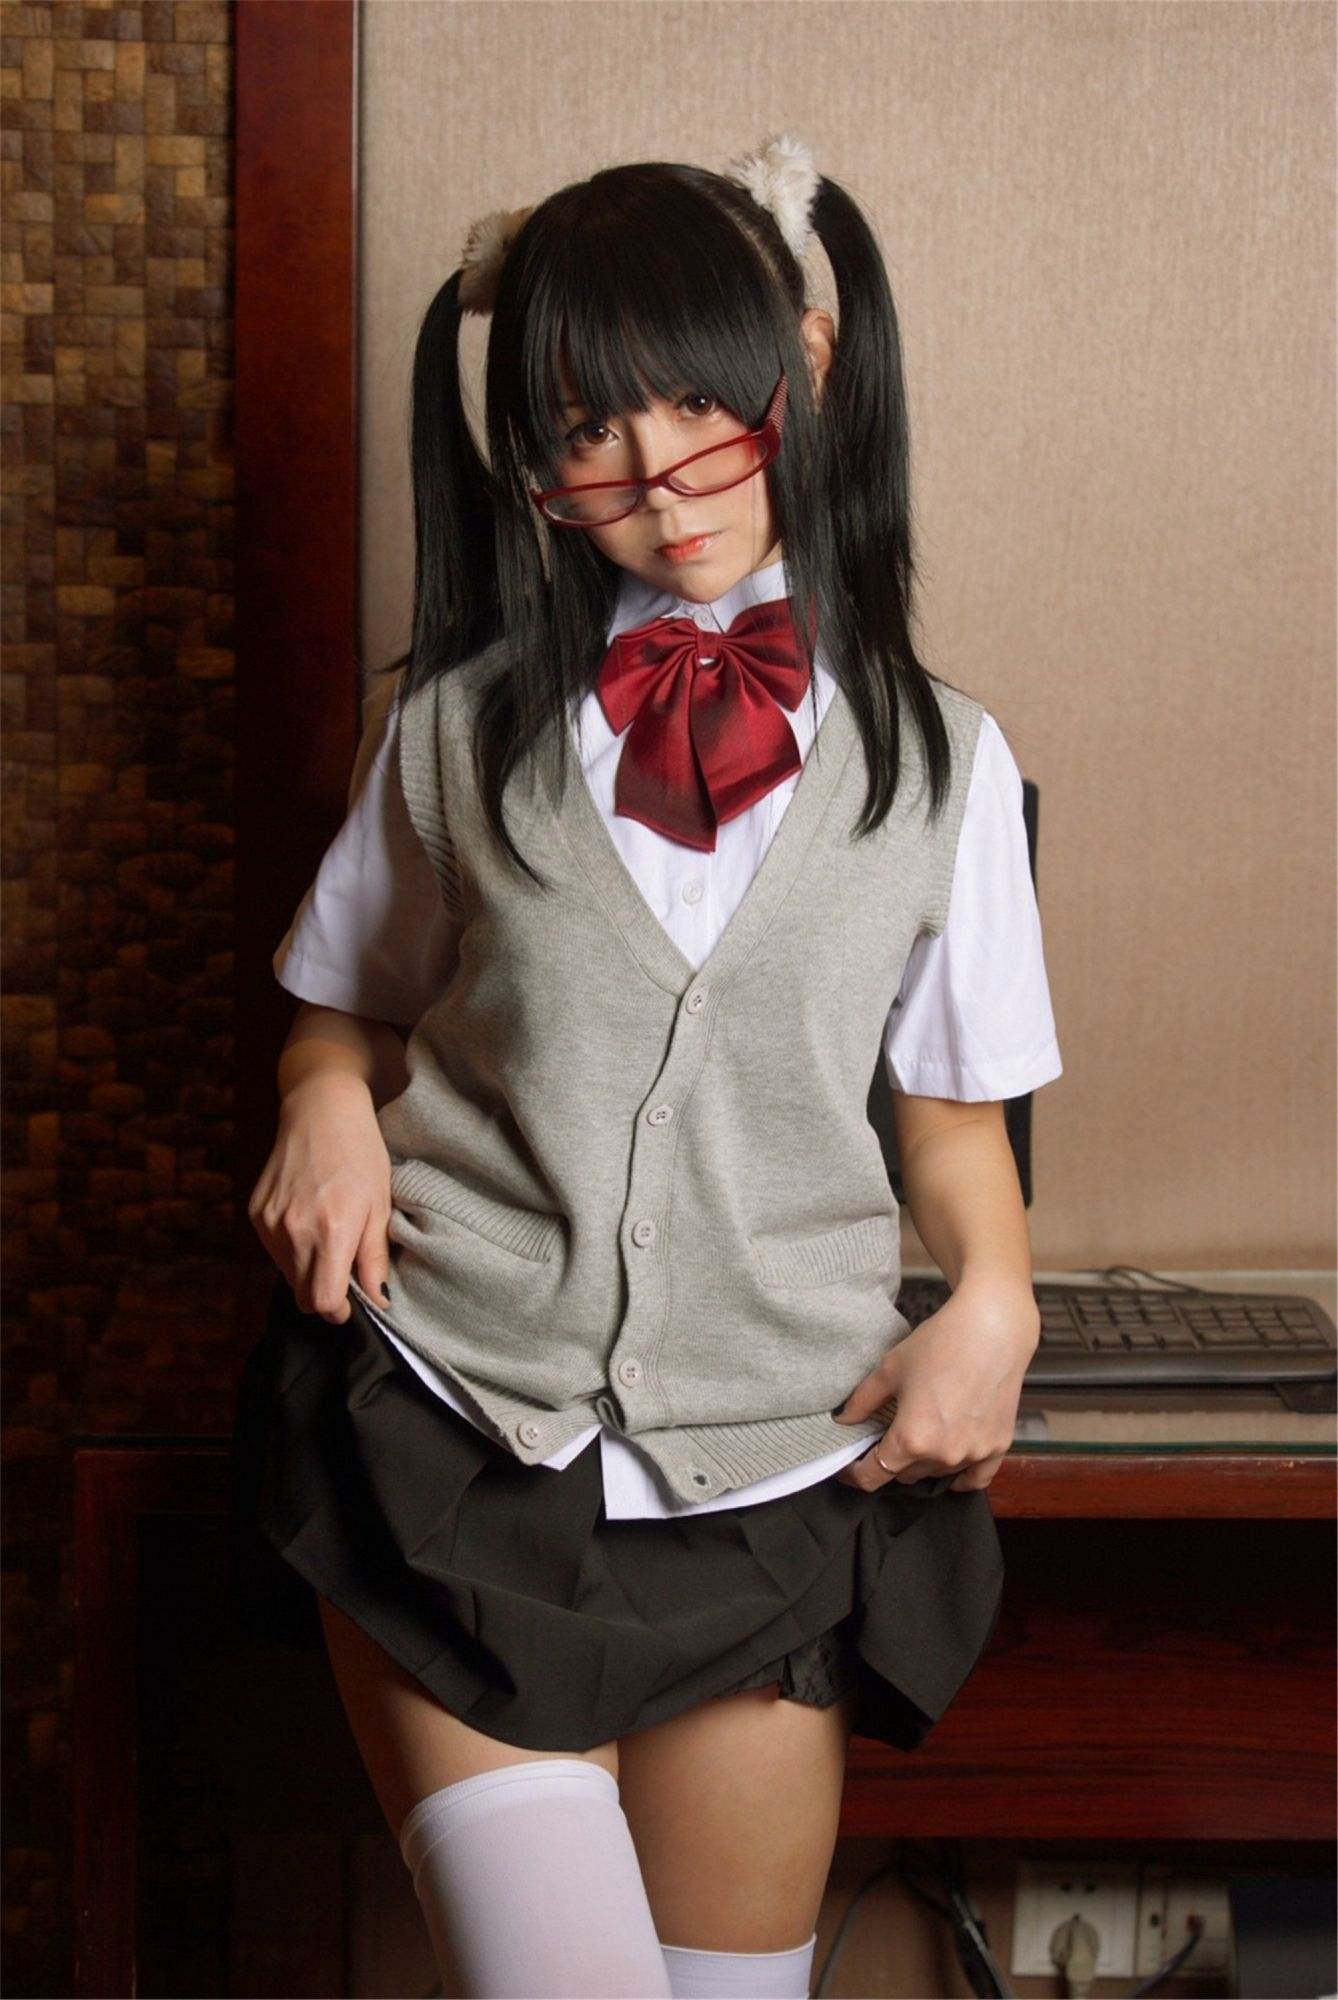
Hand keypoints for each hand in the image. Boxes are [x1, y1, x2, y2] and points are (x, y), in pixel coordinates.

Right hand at [247, 1072, 394, 1322]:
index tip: (352, 1304)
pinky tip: (309, 1223)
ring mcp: (270, 1223)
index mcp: (332, 1232)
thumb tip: (379, 1301)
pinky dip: (291, 1250)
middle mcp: (294, 1231)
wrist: (321, 1111)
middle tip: (344, 1275)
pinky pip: (274, 1251)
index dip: (339, 1310)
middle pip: (303, 1295)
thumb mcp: (380, 1205)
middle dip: (324, 1295)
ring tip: (329, 1239)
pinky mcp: (257, 1213)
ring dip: (307, 1271)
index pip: (323, 1301)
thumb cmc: (360, 1153)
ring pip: (287, 1275)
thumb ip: (374, 1258)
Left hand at [831, 1279, 1039, 1494]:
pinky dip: (960, 1475)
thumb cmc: (939, 1344)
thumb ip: (862, 1401)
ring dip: (924, 1461)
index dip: (855, 1473)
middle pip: (905, 1475)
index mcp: (911, 1440)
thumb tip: (843, 1420)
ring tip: (922, 1431)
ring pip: (937, 1473)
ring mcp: (974, 1454)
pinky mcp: (998, 1447)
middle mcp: (943, 1456)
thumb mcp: (890, 1369)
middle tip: (888, 1434)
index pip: (873, 1476)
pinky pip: (975, 1478)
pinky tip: (950, 1461)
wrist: (993, 1329)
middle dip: (891, 1459)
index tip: (848, 1465)